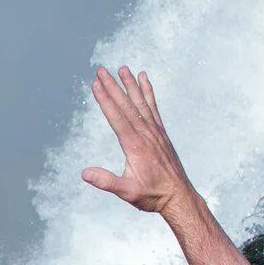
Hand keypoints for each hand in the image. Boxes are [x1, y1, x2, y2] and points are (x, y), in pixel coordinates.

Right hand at [81, 65, 190, 214]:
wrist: (178, 196)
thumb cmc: (152, 195)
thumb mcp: (127, 192)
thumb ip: (107, 182)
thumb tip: (85, 173)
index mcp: (135, 145)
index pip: (116, 117)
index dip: (105, 100)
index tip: (95, 84)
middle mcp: (146, 134)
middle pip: (126, 105)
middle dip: (113, 86)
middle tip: (101, 70)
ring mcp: (155, 131)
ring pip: (140, 103)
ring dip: (130, 85)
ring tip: (122, 68)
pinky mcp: (160, 132)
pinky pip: (153, 107)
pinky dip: (147, 92)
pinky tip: (143, 78)